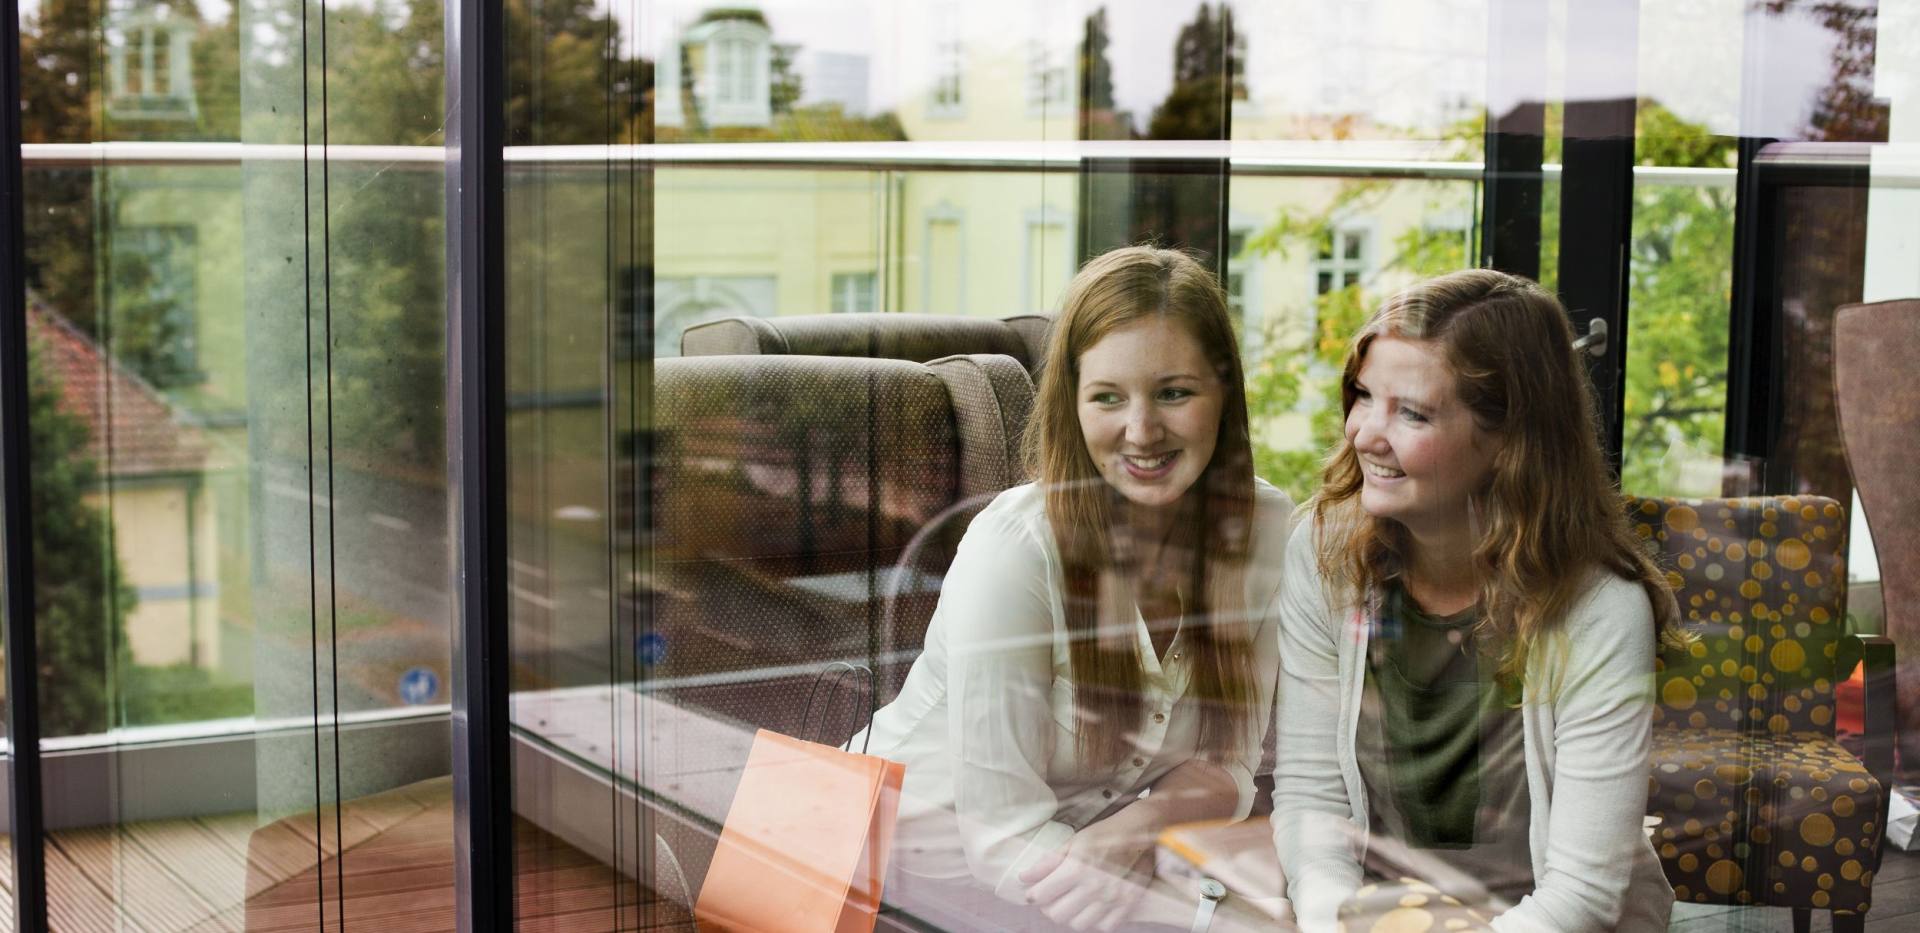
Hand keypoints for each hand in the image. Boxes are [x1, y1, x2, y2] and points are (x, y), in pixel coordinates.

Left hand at [1018, 819, 1156, 930]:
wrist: (1141, 832)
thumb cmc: (1105, 834)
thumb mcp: (1073, 842)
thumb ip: (1048, 862)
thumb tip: (1024, 877)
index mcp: (1076, 868)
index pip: (1041, 895)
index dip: (1033, 895)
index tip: (1034, 892)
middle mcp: (1093, 887)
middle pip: (1058, 915)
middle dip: (1050, 907)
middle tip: (1053, 898)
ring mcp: (1112, 899)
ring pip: (1079, 924)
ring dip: (1071, 916)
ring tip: (1073, 903)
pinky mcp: (1128, 905)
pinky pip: (1104, 927)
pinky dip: (1096, 921)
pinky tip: (1094, 908)